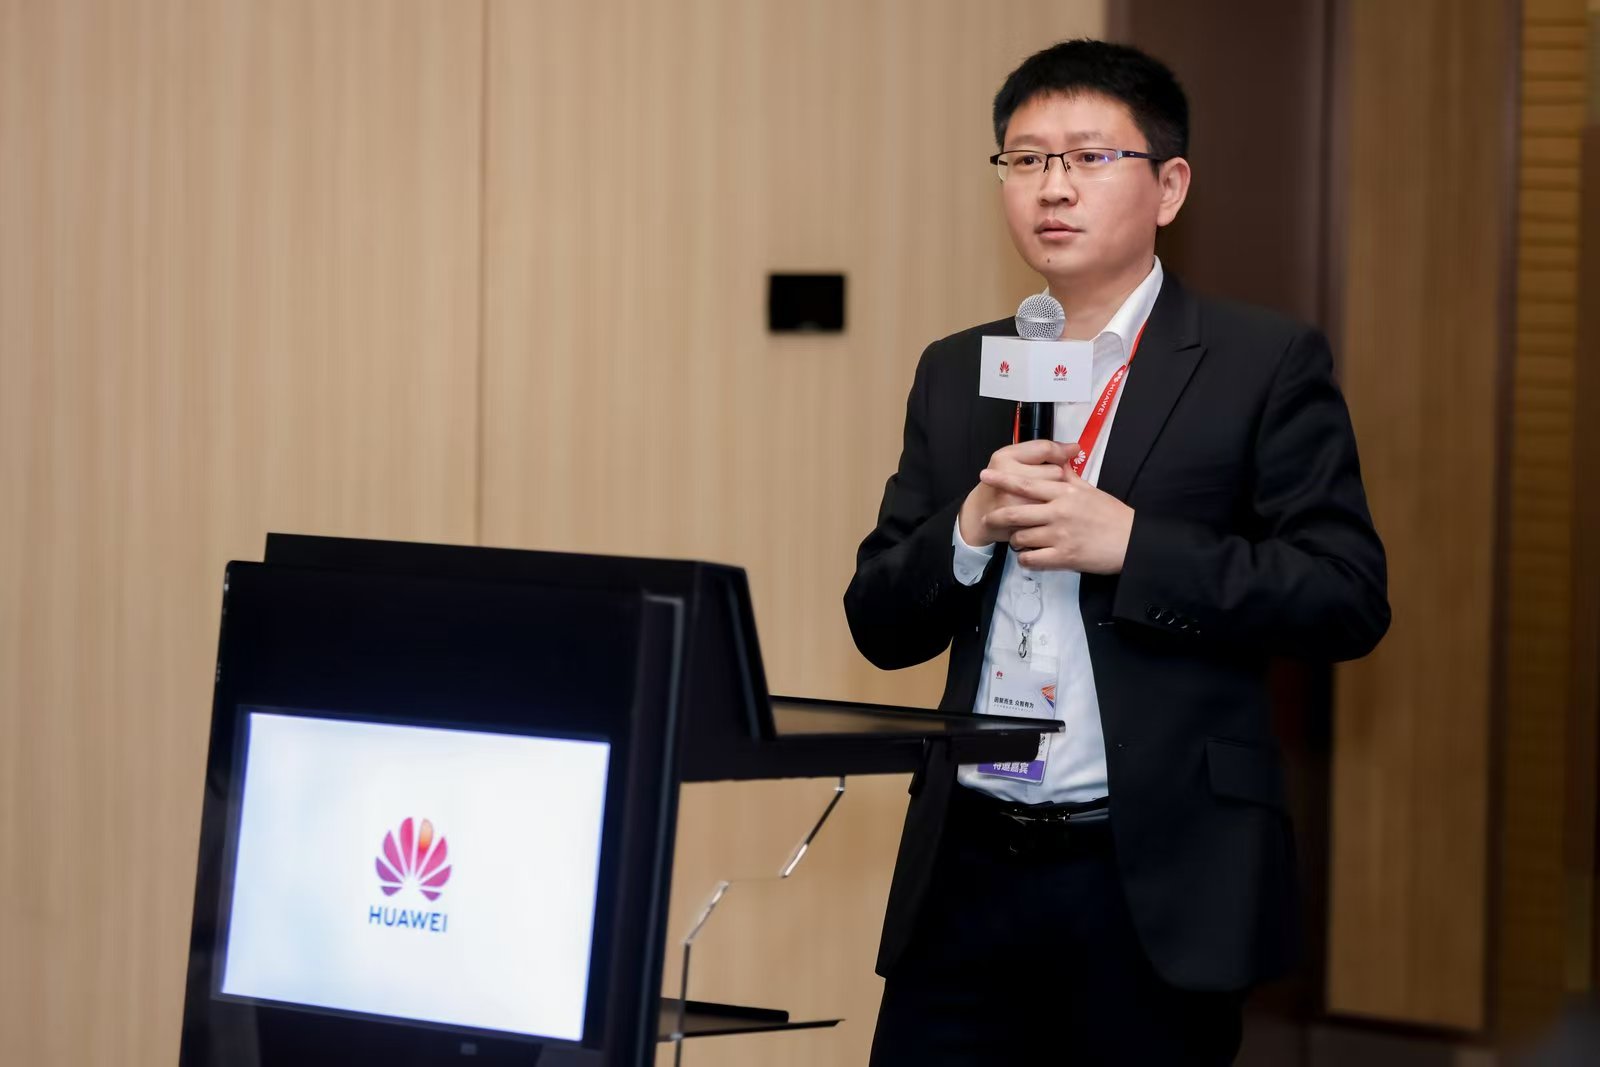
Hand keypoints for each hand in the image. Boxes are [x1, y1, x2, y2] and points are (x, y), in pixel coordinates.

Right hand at [958, 439, 1072, 547]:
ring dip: (1056, 494)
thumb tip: (1074, 448)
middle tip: (1045, 481)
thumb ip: (1041, 449)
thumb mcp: (1011, 457)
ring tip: (1044, 495)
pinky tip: (1044, 509)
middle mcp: (1009, 479)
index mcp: (1005, 459)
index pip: (1046, 450)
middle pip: (1055, 471)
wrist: (978, 514)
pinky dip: (1052, 510)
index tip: (1061, 458)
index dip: (1058, 454)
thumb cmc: (999, 483)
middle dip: (1056, 476)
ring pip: (1056, 492)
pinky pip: (1052, 512)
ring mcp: (1016, 502)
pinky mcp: (1023, 521)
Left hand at [979, 453, 1135, 573]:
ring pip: (1021, 537)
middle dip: (997, 516)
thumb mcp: (1090, 490)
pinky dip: (1025, 558)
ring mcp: (1060, 535)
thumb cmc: (1112, 515)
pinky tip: (1029, 556)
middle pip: (1016, 512)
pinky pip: (1031, 559)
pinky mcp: (1063, 557)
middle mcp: (1059, 512)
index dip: (1003, 480)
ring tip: (1019, 539)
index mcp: (1065, 493)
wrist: (1132, 541)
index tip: (986, 476)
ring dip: (1015, 540)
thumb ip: (1069, 478)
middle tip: (988, 518)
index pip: (1027, 484)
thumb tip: (1057, 463)